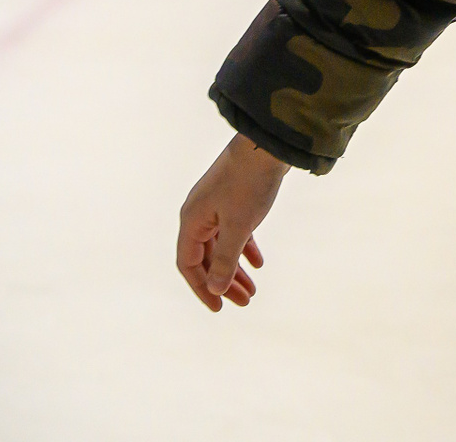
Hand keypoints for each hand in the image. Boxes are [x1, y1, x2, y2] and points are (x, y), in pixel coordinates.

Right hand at [176, 135, 288, 311]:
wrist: (266, 146)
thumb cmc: (249, 184)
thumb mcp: (238, 227)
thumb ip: (225, 259)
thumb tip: (215, 288)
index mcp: (192, 222)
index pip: (189, 265)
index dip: (202, 288)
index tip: (219, 308)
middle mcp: (199, 215)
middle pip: (205, 258)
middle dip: (223, 282)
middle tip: (245, 302)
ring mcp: (215, 206)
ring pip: (221, 246)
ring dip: (235, 268)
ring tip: (252, 290)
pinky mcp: (232, 198)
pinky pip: (233, 231)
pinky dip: (244, 248)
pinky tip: (258, 263)